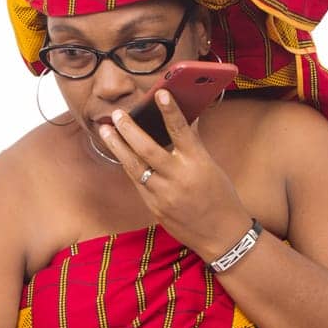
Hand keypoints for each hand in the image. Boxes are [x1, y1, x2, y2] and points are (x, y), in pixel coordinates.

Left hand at [97, 90, 252, 260]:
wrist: (221, 234)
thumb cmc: (220, 196)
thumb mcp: (211, 167)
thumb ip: (192, 146)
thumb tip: (183, 119)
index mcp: (198, 163)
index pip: (181, 130)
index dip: (170, 111)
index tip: (160, 93)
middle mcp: (179, 178)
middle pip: (148, 149)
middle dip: (129, 129)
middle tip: (117, 114)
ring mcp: (164, 194)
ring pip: (134, 167)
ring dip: (118, 146)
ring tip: (106, 130)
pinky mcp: (155, 207)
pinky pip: (137, 182)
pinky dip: (128, 166)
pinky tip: (119, 153)